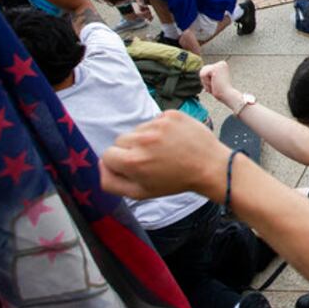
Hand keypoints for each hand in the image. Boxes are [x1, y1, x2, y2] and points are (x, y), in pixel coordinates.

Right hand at [100, 109, 227, 200]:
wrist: (209, 166)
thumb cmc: (175, 181)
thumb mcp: (140, 193)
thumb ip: (111, 182)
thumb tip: (99, 166)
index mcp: (132, 161)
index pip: (107, 155)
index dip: (119, 163)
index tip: (135, 167)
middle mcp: (143, 139)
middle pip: (120, 140)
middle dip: (131, 150)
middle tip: (151, 159)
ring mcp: (158, 124)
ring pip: (137, 129)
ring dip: (145, 138)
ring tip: (164, 150)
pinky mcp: (170, 114)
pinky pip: (154, 120)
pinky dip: (159, 129)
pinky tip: (172, 140)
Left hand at [200, 61, 236, 104]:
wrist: (228, 95)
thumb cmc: (221, 91)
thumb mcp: (215, 80)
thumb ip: (209, 74)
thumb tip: (201, 71)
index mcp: (222, 65)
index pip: (206, 70)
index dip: (208, 79)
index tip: (217, 83)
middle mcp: (221, 63)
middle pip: (203, 70)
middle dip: (206, 81)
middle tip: (215, 85)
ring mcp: (218, 65)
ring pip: (202, 73)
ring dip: (206, 82)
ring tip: (215, 85)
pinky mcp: (215, 68)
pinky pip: (203, 75)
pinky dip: (206, 82)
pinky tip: (214, 84)